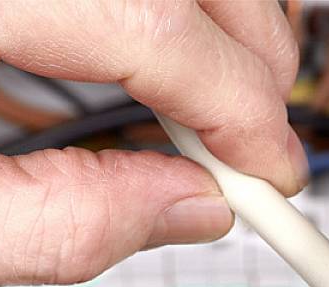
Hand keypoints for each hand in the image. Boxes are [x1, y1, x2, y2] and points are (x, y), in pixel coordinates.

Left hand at [0, 0, 305, 286]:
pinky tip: (167, 73)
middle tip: (260, 152)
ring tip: (218, 118)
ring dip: (225, 37)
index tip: (269, 175)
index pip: (145, 18)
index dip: (231, 100)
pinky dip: (180, 22)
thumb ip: (59, 223)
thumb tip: (195, 211)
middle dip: (252, 59)